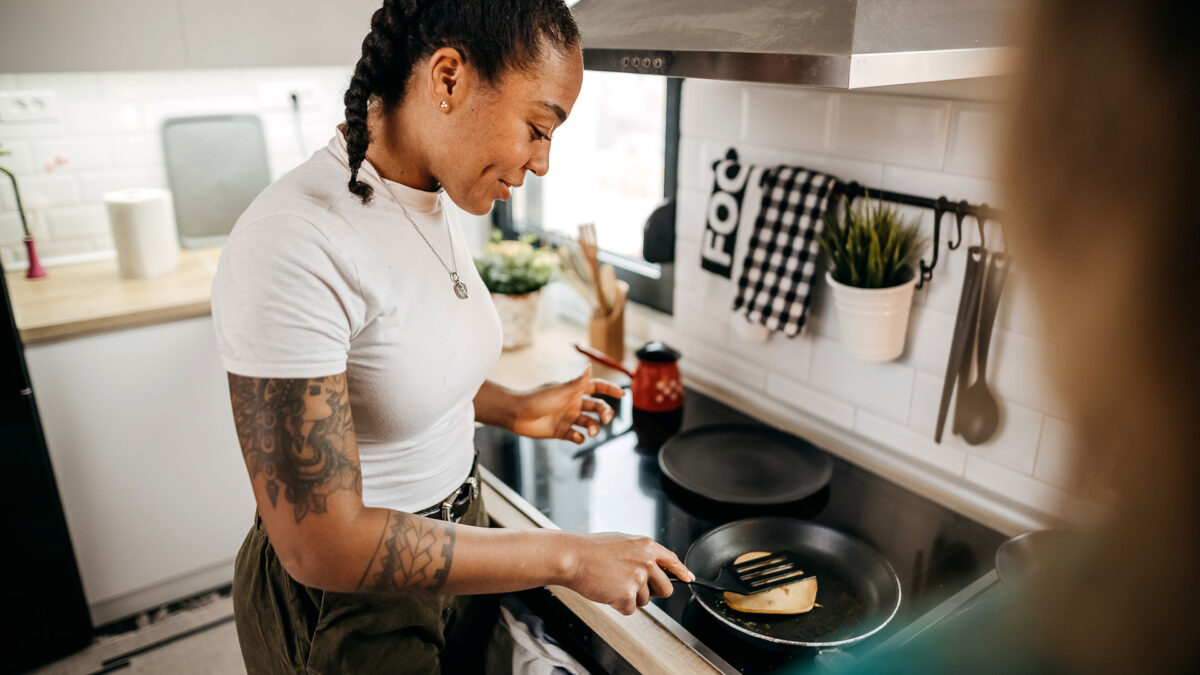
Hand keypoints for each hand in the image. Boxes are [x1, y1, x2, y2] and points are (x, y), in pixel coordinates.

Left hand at [509, 366, 623, 443]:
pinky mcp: (562, 432)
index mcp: (574, 391)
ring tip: (591, 430)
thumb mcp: (560, 390)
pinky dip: (580, 438)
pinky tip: (577, 437)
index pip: (596, 387)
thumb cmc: (537, 399)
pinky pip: (577, 436)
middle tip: (606, 418)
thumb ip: (577, 382)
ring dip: (594, 427)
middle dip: (604, 412)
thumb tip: (590, 366)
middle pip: (596, 407)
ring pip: (589, 423)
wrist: (517, 415)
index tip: (622, 393)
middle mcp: (573, 404)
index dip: (610, 389)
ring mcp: (568, 418)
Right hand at [563, 532, 693, 614]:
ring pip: (645, 600)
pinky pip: (630, 609)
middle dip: (652, 592)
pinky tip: (607, 591)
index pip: (672, 561)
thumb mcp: (622, 542)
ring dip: (629, 597)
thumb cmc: (591, 550)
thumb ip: (640, 553)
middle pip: (665, 589)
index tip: (688, 579)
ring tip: (611, 582)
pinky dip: (618, 605)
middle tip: (631, 586)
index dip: (682, 572)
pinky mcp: (628, 595)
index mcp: (646, 546)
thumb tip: (652, 565)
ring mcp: (638, 578)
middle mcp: (647, 561)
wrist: (572, 557)